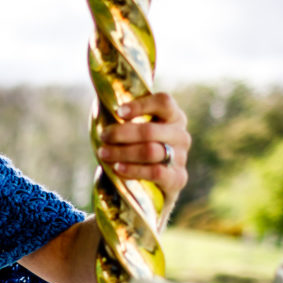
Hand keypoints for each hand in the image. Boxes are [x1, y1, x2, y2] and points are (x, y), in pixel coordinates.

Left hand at [97, 92, 190, 208]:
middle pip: (150, 130)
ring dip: (122, 152)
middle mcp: (181, 135)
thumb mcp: (135, 130)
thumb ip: (126, 116)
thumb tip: (100, 97)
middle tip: (103, 136)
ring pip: (150, 151)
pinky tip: (118, 168)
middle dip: (121, 134)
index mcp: (174, 116)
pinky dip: (133, 169)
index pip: (163, 102)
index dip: (140, 105)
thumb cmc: (138, 149)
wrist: (150, 186)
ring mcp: (181, 157)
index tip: (118, 112)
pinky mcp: (178, 178)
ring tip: (103, 154)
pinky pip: (155, 172)